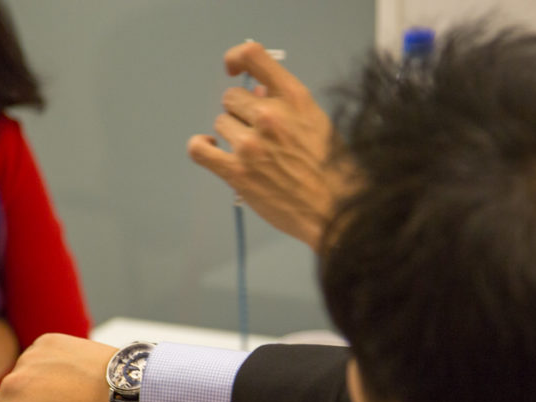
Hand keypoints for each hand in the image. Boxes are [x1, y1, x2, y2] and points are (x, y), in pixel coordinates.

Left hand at [187, 41, 353, 250]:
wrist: (336, 210)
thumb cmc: (331, 170)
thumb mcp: (317, 124)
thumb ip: (287, 105)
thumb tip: (258, 91)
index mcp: (294, 98)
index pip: (254, 56)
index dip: (236, 58)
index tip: (233, 70)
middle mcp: (270, 115)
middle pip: (232, 98)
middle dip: (241, 114)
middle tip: (257, 134)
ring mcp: (251, 143)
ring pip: (220, 123)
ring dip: (230, 136)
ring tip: (250, 154)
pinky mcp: (236, 171)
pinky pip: (199, 150)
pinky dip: (200, 148)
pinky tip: (210, 150)